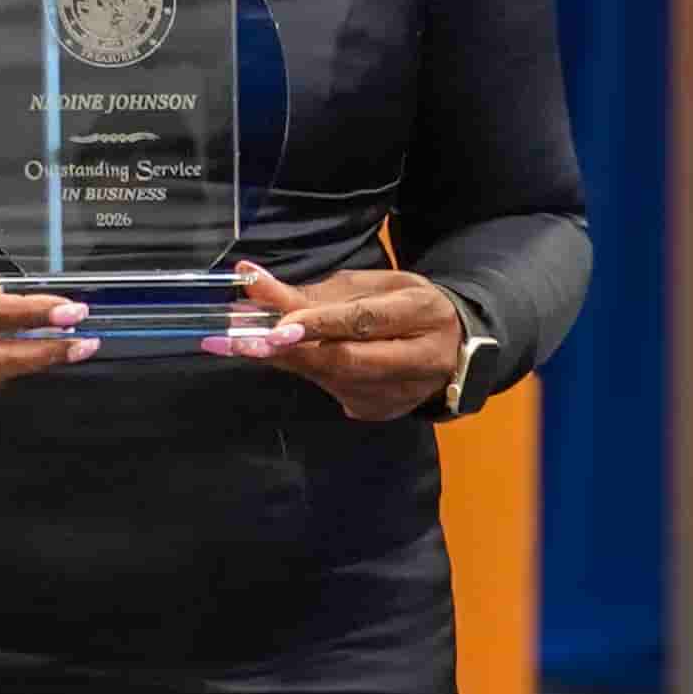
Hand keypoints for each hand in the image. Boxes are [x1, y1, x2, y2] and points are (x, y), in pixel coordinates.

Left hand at [202, 263, 461, 421]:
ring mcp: (398, 394)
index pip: (363, 321)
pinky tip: (281, 355)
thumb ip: (318, 292)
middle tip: (237, 339)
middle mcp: (415, 359)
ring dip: (284, 359)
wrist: (455, 349)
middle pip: (343, 359)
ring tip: (240, 340)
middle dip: (287, 350)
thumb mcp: (372, 285)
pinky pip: (330, 389)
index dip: (318, 325)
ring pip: (330, 379)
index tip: (275, 326)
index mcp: (420, 313)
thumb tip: (254, 281)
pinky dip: (303, 370)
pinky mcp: (380, 412)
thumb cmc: (405, 306)